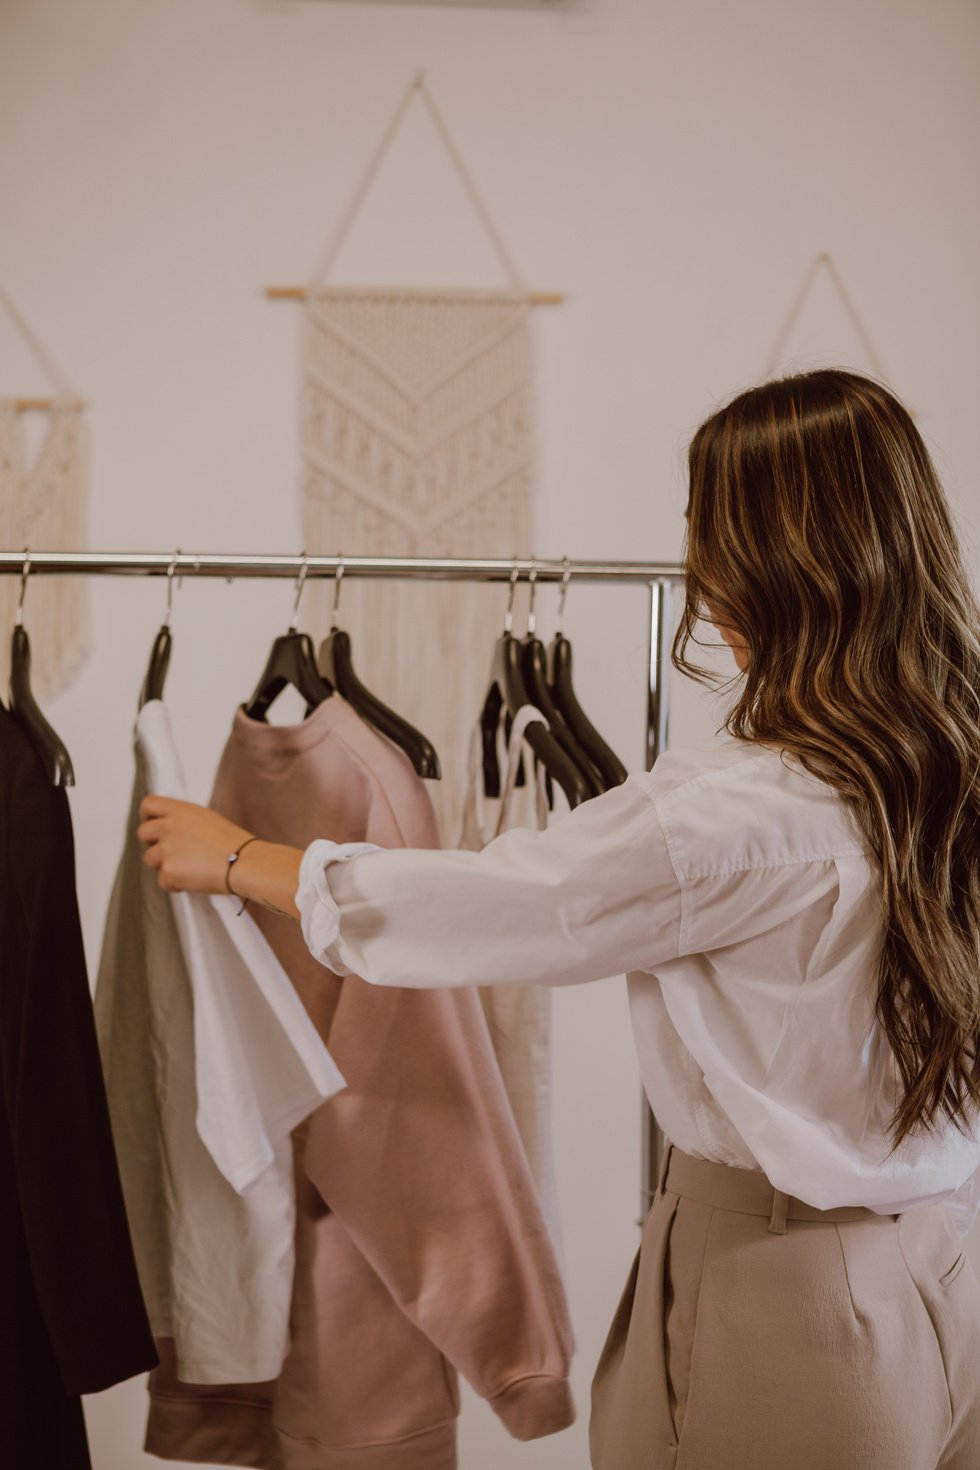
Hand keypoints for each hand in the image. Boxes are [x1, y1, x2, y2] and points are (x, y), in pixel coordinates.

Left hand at [137, 795, 254, 895]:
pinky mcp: (169, 871)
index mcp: (181, 811)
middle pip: (143, 832)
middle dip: (152, 843)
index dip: (147, 816)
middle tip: (169, 852)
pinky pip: (162, 881)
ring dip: (164, 865)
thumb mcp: (208, 819)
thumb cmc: (234, 843)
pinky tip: (193, 880)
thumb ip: (184, 821)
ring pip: (150, 859)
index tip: (152, 824)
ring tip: (187, 868)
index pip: (148, 805)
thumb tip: (172, 830)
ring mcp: (167, 849)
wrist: (245, 863)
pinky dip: (174, 884)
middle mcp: (170, 826)